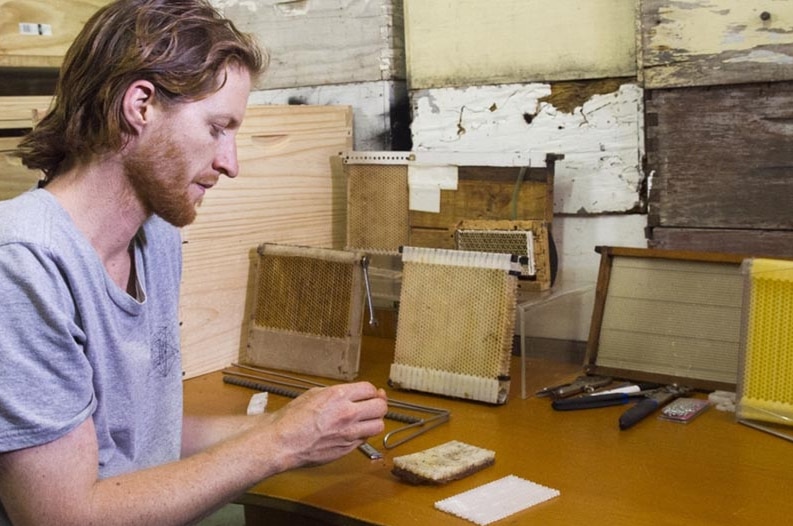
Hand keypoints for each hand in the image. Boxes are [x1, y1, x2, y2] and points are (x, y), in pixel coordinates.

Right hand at [267, 381, 387, 467]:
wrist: (282, 442)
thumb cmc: (292, 418)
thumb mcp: (313, 394)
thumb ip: (335, 393)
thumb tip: (349, 394)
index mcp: (338, 396)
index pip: (369, 389)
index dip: (371, 391)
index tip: (369, 393)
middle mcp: (347, 413)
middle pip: (381, 407)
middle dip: (379, 404)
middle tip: (373, 405)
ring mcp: (349, 433)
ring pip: (379, 425)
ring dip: (375, 421)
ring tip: (368, 419)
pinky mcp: (347, 448)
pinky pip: (365, 439)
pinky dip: (363, 434)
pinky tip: (355, 431)